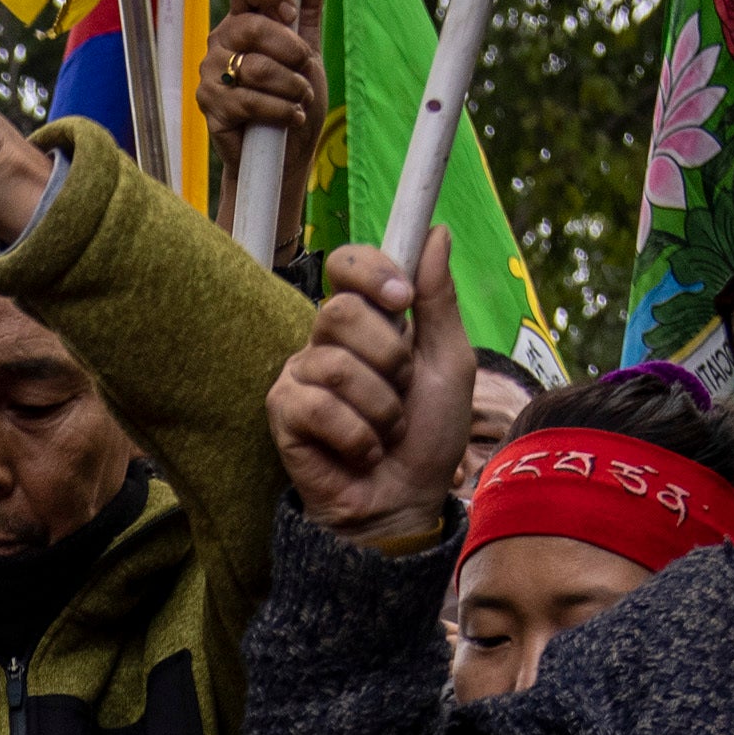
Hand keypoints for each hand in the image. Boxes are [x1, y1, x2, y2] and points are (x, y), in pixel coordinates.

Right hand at [195, 0, 320, 148]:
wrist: (282, 155)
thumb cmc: (292, 99)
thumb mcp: (308, 50)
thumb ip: (308, 6)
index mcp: (242, 20)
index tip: (291, 13)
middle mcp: (220, 41)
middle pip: (253, 26)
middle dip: (290, 49)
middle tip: (305, 67)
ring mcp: (211, 74)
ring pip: (255, 68)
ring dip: (291, 85)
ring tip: (300, 99)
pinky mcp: (211, 107)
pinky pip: (249, 101)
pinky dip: (280, 110)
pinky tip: (290, 117)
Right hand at [270, 241, 477, 542]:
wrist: (406, 502)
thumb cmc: (429, 437)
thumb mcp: (449, 361)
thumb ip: (439, 298)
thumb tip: (436, 231)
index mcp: (366, 322)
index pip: (346, 264)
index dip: (371, 271)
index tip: (403, 299)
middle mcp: (327, 342)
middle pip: (342, 312)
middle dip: (389, 359)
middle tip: (400, 392)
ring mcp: (300, 376)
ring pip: (336, 364)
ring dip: (380, 408)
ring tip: (386, 432)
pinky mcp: (284, 414)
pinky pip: (319, 406)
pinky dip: (357, 437)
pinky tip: (361, 453)